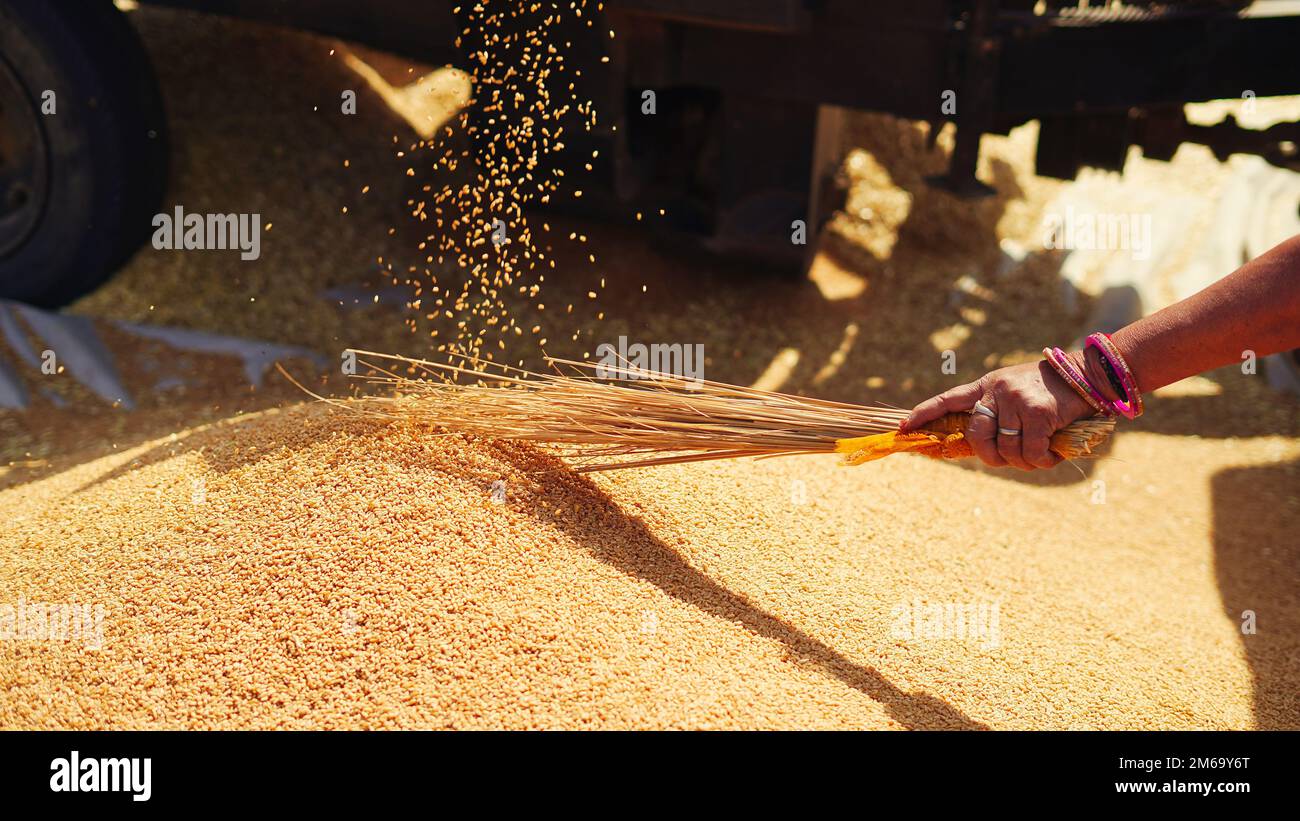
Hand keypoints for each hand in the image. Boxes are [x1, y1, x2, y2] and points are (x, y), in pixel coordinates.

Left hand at [900, 358, 1095, 469]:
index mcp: (986, 384)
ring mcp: (1017, 401)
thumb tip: (980, 448)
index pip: (948, 399)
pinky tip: (1050, 455)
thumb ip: (996, 412)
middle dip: (990, 457)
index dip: (924, 413)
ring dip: (1022, 462)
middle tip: (1008, 460)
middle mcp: (996, 391)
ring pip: (1005, 449)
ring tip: (1037, 457)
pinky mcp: (1039, 413)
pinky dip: (1040, 461)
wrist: (1086, 373)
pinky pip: (1030, 451)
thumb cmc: (1049, 389)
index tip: (904, 427)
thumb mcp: (1015, 391)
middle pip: (977, 436)